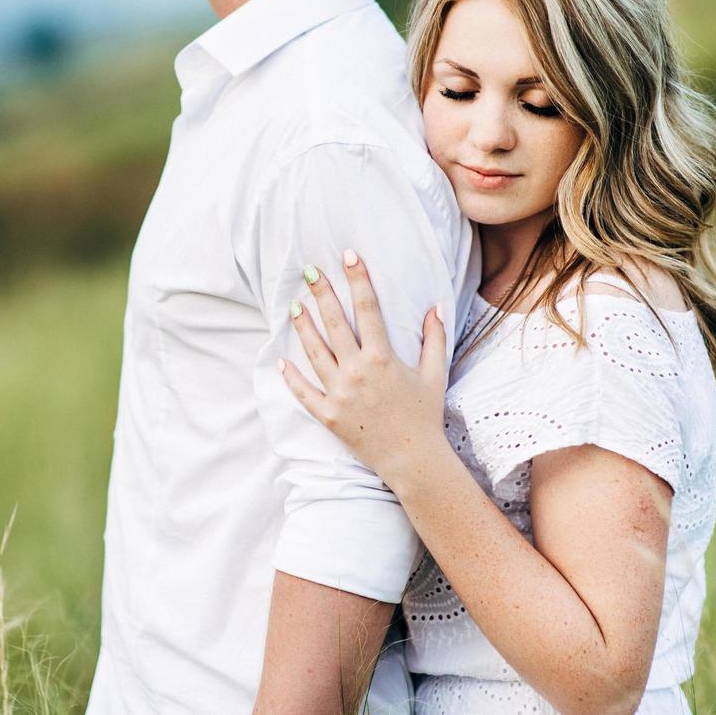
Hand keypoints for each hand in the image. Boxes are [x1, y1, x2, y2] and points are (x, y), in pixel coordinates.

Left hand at [279, 249, 449, 489]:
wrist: (413, 460)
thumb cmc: (425, 415)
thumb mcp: (434, 374)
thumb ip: (434, 338)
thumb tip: (435, 306)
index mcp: (383, 358)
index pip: (367, 308)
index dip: (358, 279)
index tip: (348, 255)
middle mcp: (357, 372)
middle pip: (334, 323)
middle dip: (321, 293)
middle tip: (310, 272)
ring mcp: (339, 393)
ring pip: (314, 352)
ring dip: (302, 326)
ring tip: (293, 305)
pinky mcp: (328, 414)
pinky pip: (303, 392)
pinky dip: (291, 376)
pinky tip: (280, 359)